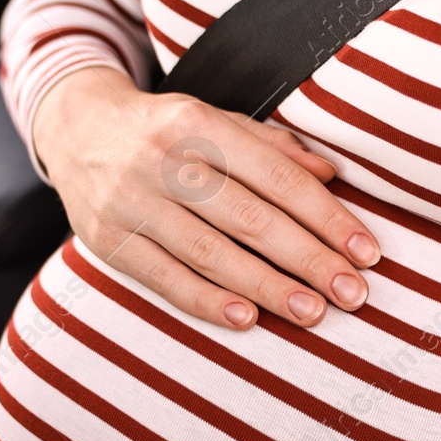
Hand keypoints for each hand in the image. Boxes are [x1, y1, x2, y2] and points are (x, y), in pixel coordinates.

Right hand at [32, 66, 380, 329]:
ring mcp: (132, 203)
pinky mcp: (107, 240)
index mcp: (198, 123)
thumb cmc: (163, 130)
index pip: (277, 177)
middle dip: (308, 259)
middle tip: (353, 293)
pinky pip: (165, 278)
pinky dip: (207, 301)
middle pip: (250, 218)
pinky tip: (247, 320)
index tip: (365, 252)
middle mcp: (163, 161)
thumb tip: (329, 174)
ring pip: (210, 253)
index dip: (327, 217)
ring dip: (268, 288)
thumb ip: (269, 148)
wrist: (75, 128)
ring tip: (313, 313)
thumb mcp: (215, 120)